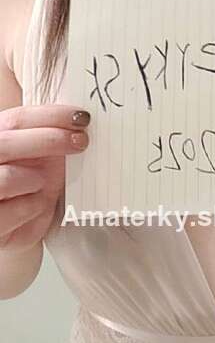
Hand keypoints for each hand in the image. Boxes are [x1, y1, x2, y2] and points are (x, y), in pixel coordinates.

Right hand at [0, 104, 90, 251]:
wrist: (14, 227)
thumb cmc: (26, 190)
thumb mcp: (38, 159)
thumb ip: (48, 140)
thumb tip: (79, 123)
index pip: (16, 119)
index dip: (50, 115)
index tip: (79, 117)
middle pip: (6, 143)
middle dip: (48, 140)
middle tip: (80, 141)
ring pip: (6, 178)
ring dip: (37, 180)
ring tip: (44, 183)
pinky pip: (14, 211)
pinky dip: (33, 207)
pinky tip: (37, 206)